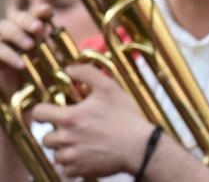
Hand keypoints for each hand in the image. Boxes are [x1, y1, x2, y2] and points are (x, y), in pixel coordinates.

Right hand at [0, 3, 51, 97]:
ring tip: (30, 45)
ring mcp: (1, 43)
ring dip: (18, 34)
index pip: (35, 15)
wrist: (18, 99)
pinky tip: (21, 63)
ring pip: (3, 28)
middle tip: (38, 28)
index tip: (48, 11)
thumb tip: (73, 54)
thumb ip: (59, 57)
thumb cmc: (37, 79)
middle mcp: (15, 33)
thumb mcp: (51, 67)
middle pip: (16, 16)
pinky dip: (9, 55)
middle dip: (28, 19)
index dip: (40, 10)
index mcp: (31, 31)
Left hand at [33, 64, 153, 177]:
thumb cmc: (125, 117)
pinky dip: (73, 163)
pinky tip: (88, 154)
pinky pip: (66, 169)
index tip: (50, 112)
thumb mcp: (109, 88)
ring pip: (56, 154)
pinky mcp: (79, 171)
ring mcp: (71, 156)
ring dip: (65, 149)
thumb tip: (69, 68)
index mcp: (70, 117)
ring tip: (83, 141)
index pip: (38, 114)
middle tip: (73, 129)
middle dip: (57, 132)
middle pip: (46, 138)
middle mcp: (66, 138)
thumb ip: (87, 73)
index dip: (42, 111)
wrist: (139, 146)